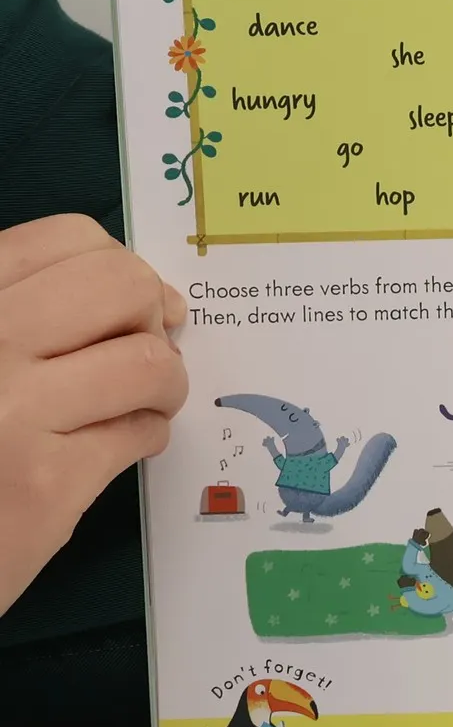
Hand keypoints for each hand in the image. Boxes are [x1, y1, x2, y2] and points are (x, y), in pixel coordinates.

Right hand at [0, 216, 187, 614]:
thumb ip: (25, 311)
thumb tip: (146, 294)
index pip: (67, 241)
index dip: (119, 268)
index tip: (133, 303)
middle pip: (121, 287)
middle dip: (151, 316)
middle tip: (142, 350)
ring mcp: (10, 414)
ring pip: (146, 361)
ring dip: (163, 381)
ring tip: (142, 402)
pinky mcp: (44, 485)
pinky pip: (138, 432)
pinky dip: (147, 434)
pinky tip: (119, 445)